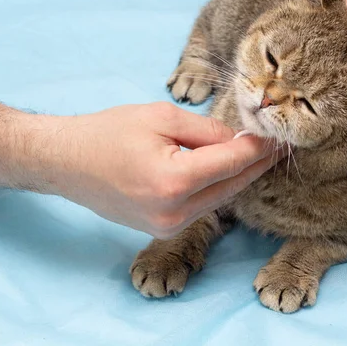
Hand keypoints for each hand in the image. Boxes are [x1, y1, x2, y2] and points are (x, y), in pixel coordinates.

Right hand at [51, 102, 283, 238]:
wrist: (67, 162)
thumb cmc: (107, 133)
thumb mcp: (160, 117)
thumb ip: (205, 130)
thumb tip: (237, 140)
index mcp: (174, 181)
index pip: (232, 162)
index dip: (258, 147)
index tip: (278, 134)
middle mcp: (174, 212)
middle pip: (232, 185)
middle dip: (257, 164)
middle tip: (279, 146)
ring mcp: (167, 226)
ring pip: (219, 198)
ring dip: (239, 177)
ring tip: (260, 156)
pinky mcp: (162, 229)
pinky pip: (201, 207)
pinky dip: (217, 188)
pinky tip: (229, 171)